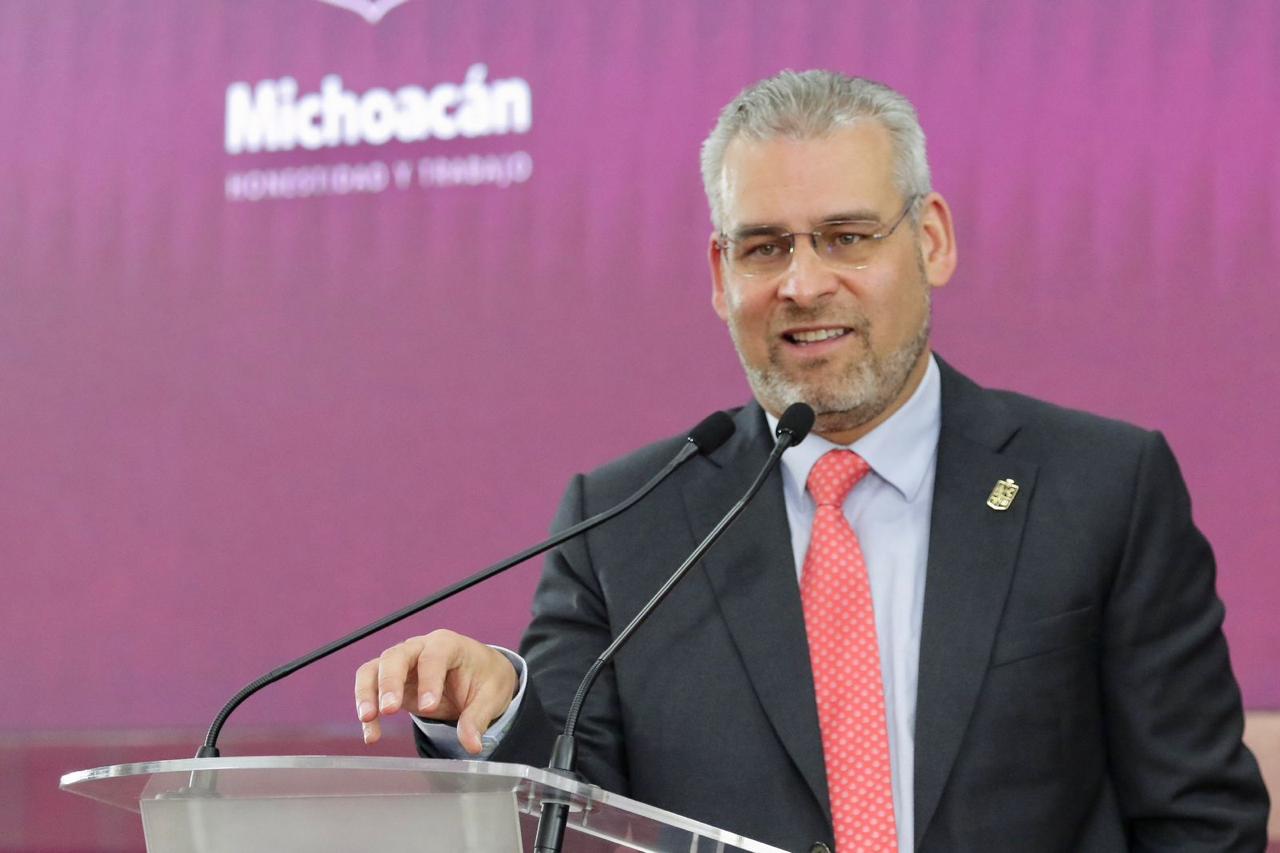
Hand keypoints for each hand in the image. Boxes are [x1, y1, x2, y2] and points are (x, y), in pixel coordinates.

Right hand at [354, 629, 518, 753]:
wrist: (479, 673)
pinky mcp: (392, 680)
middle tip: (389, 710)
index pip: (433, 657)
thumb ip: (477, 719)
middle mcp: (420, 647)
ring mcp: (403, 662)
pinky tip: (371, 733)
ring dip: (368, 693)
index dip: (429, 681)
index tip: (428, 708)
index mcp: (448, 645)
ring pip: (375, 668)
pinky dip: (368, 708)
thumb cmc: (485, 678)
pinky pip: (371, 688)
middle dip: (389, 682)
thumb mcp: (491, 697)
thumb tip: (472, 745)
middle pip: (396, 656)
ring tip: (368, 718)